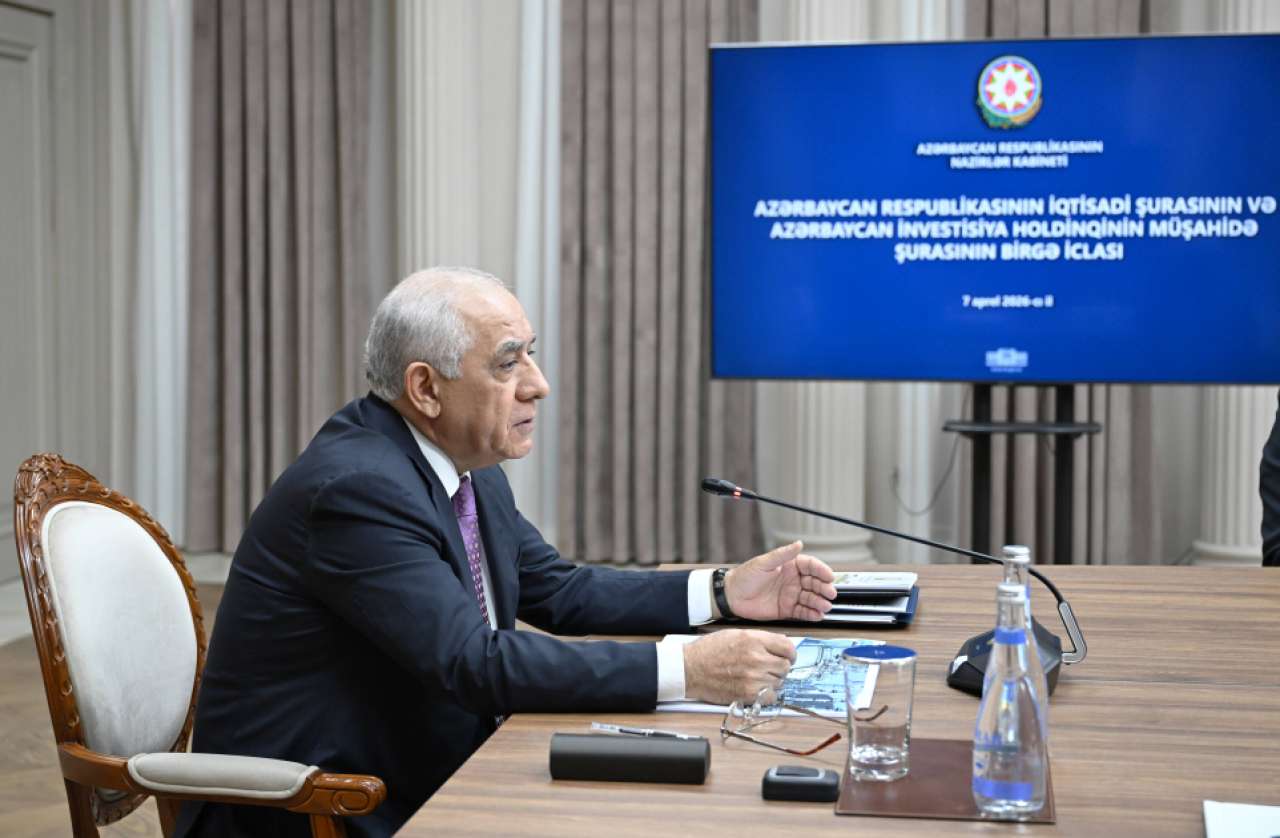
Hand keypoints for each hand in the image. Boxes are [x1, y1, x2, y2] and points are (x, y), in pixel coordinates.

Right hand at [682, 629, 796, 705]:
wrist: (690, 668)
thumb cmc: (708, 651)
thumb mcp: (735, 634)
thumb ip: (760, 638)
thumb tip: (781, 644)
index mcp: (753, 639)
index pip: (788, 647)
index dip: (789, 653)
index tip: (786, 657)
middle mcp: (756, 657)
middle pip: (786, 666)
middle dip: (779, 667)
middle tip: (768, 668)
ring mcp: (753, 677)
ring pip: (780, 682)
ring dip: (772, 681)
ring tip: (757, 677)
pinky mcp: (748, 694)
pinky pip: (771, 697)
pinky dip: (766, 694)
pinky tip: (755, 688)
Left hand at [723, 541, 836, 621]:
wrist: (731, 596)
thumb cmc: (744, 577)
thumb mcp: (763, 563)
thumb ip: (782, 554)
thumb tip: (798, 543)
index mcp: (789, 566)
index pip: (810, 566)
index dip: (821, 570)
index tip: (829, 575)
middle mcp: (793, 580)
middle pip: (814, 583)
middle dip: (824, 588)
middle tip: (830, 593)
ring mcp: (790, 595)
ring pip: (810, 598)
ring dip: (819, 602)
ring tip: (824, 606)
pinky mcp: (787, 609)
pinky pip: (802, 612)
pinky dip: (811, 614)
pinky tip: (817, 615)